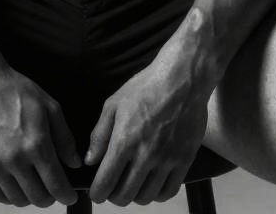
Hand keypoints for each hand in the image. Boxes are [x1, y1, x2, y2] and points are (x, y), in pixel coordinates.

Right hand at [0, 64, 81, 206]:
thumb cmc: (15, 89)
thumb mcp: (48, 105)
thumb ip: (64, 137)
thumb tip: (74, 163)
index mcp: (36, 144)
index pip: (56, 184)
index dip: (66, 196)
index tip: (69, 197)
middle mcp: (15, 159)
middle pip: (38, 198)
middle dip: (50, 197)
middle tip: (52, 189)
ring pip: (17, 200)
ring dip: (29, 197)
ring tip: (33, 185)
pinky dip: (8, 195)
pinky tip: (14, 185)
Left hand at [85, 58, 210, 204]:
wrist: (182, 79)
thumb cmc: (145, 87)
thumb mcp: (114, 104)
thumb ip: (100, 134)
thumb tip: (90, 160)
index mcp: (124, 141)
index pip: (105, 183)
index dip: (97, 193)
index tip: (96, 192)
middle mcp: (145, 155)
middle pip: (125, 196)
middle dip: (114, 195)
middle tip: (113, 186)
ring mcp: (167, 160)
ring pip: (146, 197)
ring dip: (135, 195)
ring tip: (132, 183)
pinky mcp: (184, 160)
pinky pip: (169, 191)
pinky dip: (157, 193)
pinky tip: (152, 183)